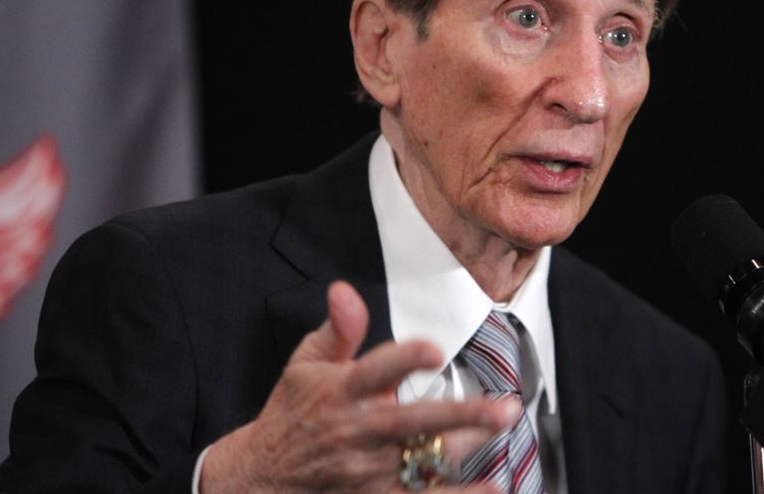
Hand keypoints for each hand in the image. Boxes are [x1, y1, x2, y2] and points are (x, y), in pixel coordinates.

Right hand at [201, 281, 514, 492]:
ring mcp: (366, 471)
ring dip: (466, 449)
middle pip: (412, 422)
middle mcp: (356, 431)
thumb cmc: (292, 414)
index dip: (404, 358)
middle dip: (461, 414)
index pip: (374, 370)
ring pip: (422, 461)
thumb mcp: (305, 364)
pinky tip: (492, 490)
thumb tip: (345, 290)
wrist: (260, 479)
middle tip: (503, 407)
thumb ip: (338, 329)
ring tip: (503, 434)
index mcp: (340, 391)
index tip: (434, 349)